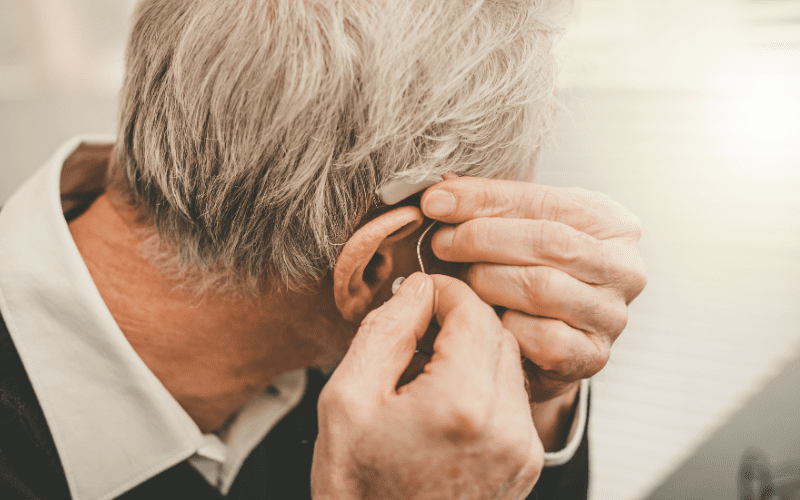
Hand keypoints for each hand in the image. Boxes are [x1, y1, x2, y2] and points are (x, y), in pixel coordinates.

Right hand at [312, 273, 542, 499]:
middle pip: (496, 333)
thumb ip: (387, 329)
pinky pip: (513, 398)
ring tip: (424, 371)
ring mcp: (522, 449)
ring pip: (508, 363)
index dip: (443, 292)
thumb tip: (418, 290)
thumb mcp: (347, 398)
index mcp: (462, 404)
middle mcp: (507, 426)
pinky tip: (443, 401)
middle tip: (414, 332)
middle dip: (457, 320)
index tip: (417, 294)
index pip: (472, 311)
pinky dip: (483, 384)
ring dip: (472, 351)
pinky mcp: (525, 464)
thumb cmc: (357, 489)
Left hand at [420, 177, 646, 403]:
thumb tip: (441, 194)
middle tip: (440, 243)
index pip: (543, 201)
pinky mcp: (593, 356)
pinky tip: (490, 318)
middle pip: (548, 242)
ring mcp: (611, 315)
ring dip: (488, 281)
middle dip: (482, 239)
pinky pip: (541, 337)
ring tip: (460, 279)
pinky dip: (506, 326)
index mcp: (612, 223)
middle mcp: (623, 268)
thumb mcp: (518, 229)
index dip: (484, 199)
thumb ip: (487, 206)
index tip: (436, 202)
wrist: (545, 342)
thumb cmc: (531, 273)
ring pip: (542, 288)